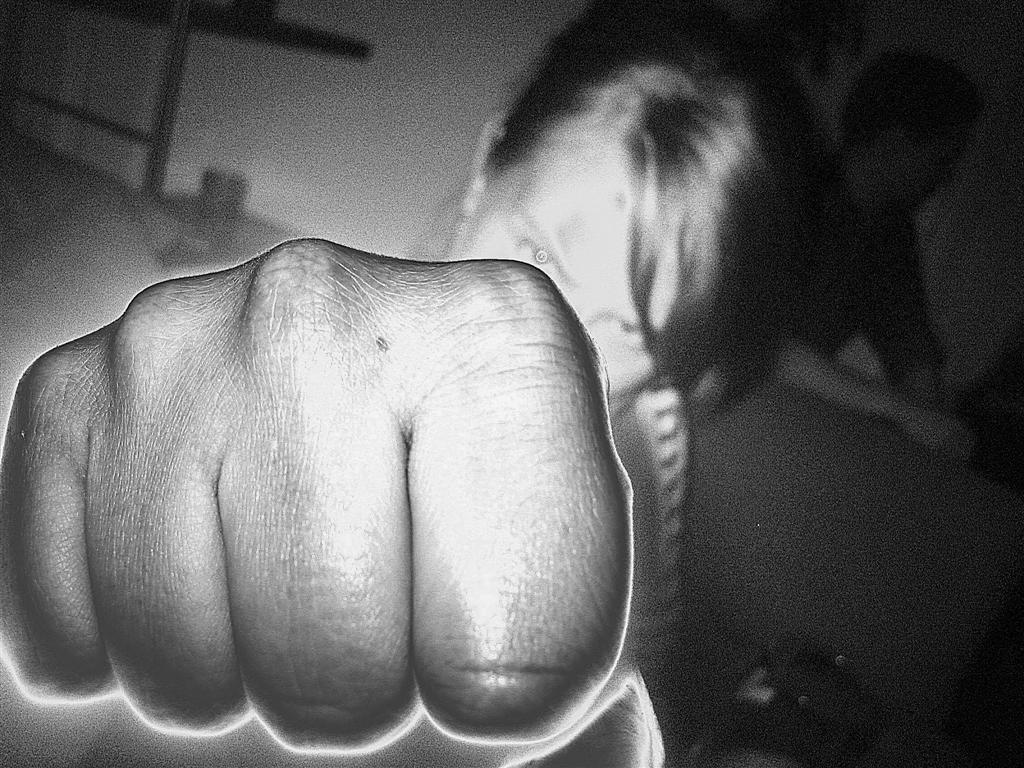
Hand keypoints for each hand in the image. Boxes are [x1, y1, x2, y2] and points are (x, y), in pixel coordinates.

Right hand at [0, 239, 631, 757]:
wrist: (370, 414)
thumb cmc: (472, 513)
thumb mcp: (561, 566)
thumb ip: (550, 666)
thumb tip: (528, 745)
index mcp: (503, 337)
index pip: (517, 655)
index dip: (500, 692)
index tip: (489, 630)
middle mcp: (327, 306)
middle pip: (338, 668)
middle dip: (360, 686)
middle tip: (373, 606)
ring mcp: (180, 342)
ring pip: (187, 663)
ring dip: (245, 669)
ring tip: (287, 584)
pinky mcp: (65, 396)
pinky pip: (73, 632)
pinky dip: (137, 649)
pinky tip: (204, 568)